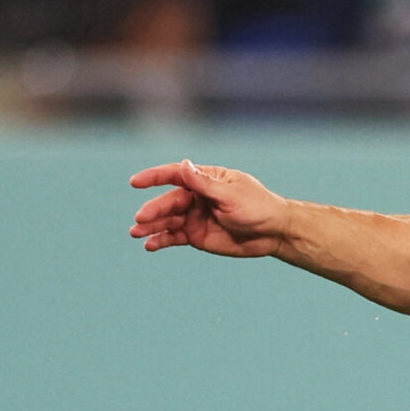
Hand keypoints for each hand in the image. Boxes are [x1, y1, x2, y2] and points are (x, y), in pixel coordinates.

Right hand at [128, 160, 290, 257]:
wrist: (273, 233)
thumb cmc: (258, 207)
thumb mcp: (231, 195)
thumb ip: (205, 184)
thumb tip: (184, 165)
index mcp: (205, 180)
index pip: (174, 175)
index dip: (154, 177)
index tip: (135, 182)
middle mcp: (196, 197)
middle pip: (168, 201)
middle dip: (153, 210)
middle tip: (140, 219)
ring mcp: (194, 216)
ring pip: (167, 220)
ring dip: (151, 226)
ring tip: (136, 233)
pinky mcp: (196, 235)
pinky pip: (174, 237)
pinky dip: (162, 240)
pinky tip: (150, 245)